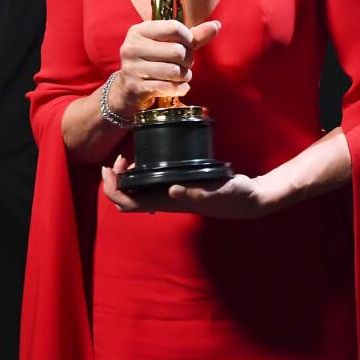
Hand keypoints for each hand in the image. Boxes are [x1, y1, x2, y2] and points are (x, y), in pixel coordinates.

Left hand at [101, 154, 275, 219]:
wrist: (247, 199)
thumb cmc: (231, 196)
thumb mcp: (216, 192)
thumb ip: (195, 194)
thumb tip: (172, 190)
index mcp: (167, 203)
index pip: (127, 203)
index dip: (112, 188)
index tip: (111, 167)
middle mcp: (164, 200)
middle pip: (127, 197)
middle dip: (116, 179)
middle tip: (120, 158)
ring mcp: (171, 194)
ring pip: (138, 190)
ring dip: (128, 175)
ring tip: (131, 156)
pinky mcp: (179, 185)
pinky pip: (152, 182)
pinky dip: (143, 171)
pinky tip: (152, 156)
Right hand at [108, 20, 221, 117]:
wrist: (128, 89)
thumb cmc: (154, 62)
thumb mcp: (170, 45)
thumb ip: (194, 36)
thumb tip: (217, 25)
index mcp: (139, 30)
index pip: (175, 27)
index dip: (188, 38)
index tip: (188, 46)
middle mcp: (132, 47)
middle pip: (177, 51)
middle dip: (187, 60)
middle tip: (183, 64)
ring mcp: (131, 68)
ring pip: (174, 71)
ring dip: (185, 75)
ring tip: (180, 75)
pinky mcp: (135, 87)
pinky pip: (169, 87)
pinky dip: (180, 88)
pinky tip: (178, 87)